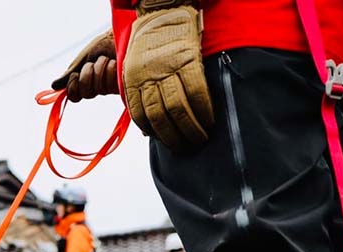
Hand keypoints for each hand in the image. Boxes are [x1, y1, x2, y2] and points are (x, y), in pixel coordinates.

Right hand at [51, 31, 118, 101]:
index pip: (74, 97)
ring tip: (104, 58)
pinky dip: (109, 68)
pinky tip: (114, 62)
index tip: (74, 74)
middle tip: (91, 63)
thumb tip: (53, 87)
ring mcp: (108, 88)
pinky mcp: (120, 84)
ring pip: (98, 88)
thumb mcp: (81, 60)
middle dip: (87, 75)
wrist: (117, 37)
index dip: (73, 87)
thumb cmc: (100, 46)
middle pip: (86, 94)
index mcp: (84, 83)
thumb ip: (68, 74)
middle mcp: (96, 88)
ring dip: (99, 69)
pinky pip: (110, 83)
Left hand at [123, 4, 214, 150]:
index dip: (154, 132)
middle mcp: (148, 75)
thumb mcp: (136, 67)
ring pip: (178, 107)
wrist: (164, 10)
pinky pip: (196, 91)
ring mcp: (168, 67)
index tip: (166, 142)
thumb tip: (149, 130)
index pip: (141, 114)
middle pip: (159, 115)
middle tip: (186, 148)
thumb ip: (141, 93)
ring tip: (199, 138)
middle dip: (173, 137)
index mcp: (133, 79)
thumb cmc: (152, 44)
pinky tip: (209, 120)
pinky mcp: (188, 59)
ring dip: (190, 128)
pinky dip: (203, 109)